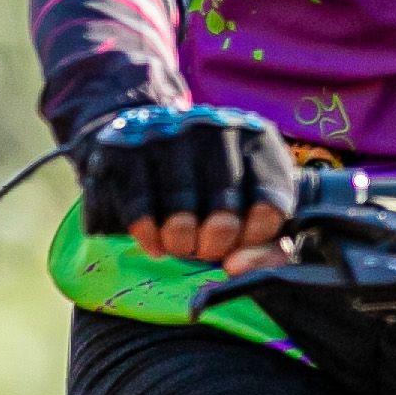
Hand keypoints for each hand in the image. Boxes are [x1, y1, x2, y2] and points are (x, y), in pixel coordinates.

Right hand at [70, 103, 297, 266]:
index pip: (270, 205)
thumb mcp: (250, 205)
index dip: (255, 239)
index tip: (240, 243)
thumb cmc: (207, 184)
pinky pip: (140, 213)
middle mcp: (215, 127)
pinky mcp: (124, 149)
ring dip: (180, 245)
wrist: (141, 142)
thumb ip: (267, 247)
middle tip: (205, 249)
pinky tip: (155, 242)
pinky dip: (148, 238)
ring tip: (180, 245)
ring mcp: (167, 133)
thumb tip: (238, 267)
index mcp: (258, 139)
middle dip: (214, 247)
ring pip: (181, 218)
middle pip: (224, 216)